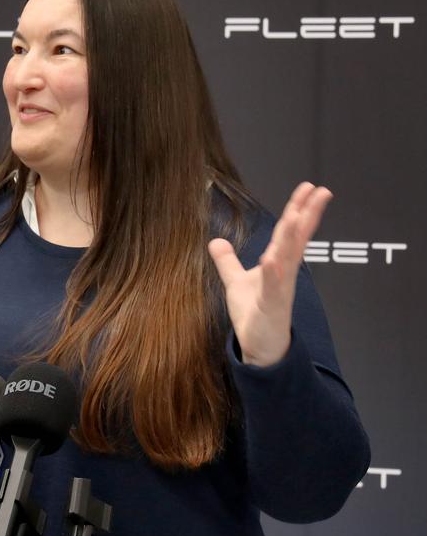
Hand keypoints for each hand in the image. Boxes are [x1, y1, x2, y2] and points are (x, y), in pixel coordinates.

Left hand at [208, 182, 332, 366]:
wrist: (259, 348)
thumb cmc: (253, 315)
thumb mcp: (236, 282)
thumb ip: (228, 262)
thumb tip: (216, 241)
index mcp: (278, 264)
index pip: (289, 232)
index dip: (299, 209)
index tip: (309, 188)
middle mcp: (283, 273)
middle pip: (295, 239)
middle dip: (306, 215)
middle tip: (320, 191)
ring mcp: (280, 290)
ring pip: (288, 260)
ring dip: (292, 238)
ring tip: (296, 216)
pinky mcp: (272, 308)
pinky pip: (274, 288)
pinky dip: (273, 273)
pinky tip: (271, 259)